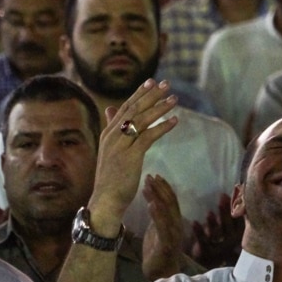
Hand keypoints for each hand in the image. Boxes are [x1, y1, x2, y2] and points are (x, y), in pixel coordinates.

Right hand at [90, 79, 177, 226]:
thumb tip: (111, 109)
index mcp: (108, 133)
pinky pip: (148, 136)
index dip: (139, 93)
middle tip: (167, 84)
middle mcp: (113, 135)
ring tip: (174, 99)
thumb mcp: (110, 149)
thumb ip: (112, 128)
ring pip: (142, 120)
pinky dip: (162, 126)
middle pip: (134, 109)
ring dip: (160, 108)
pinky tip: (175, 120)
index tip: (152, 82)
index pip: (125, 107)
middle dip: (151, 95)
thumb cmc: (111, 176)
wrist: (106, 199)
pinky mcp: (131, 156)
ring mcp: (120, 145)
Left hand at [142, 174, 183, 280]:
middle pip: (170, 202)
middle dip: (160, 188)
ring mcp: (173, 234)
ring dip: (157, 197)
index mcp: (175, 221)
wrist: (161, 273)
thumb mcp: (156, 229)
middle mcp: (177, 225)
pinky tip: (151, 205)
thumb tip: (152, 199)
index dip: (165, 187)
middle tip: (150, 176)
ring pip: (167, 211)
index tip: (156, 176)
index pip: (171, 200)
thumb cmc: (158, 251)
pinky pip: (163, 227)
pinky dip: (158, 214)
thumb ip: (157, 216)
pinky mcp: (167, 244)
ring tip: (148, 185)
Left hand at [191, 193, 242, 268]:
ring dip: (213, 223)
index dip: (236, 208)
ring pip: (216, 234)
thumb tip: (230, 194)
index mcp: (238, 235)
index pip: (239, 222)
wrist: (208, 262)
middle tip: (223, 198)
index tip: (232, 195)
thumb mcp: (227, 228)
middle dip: (225, 212)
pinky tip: (194, 222)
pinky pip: (202, 241)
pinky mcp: (206, 252)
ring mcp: (219, 248)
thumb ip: (230, 214)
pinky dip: (199, 231)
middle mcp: (231, 242)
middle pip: (228, 227)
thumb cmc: (220, 240)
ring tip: (209, 213)